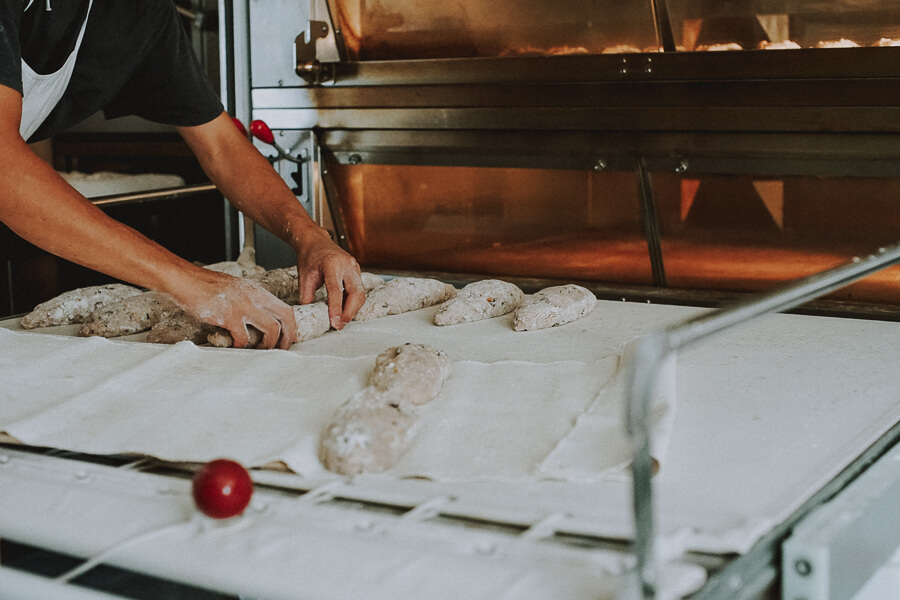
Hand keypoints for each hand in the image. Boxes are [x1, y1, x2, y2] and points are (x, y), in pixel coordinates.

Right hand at [177, 270, 297, 348]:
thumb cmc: (207, 287)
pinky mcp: (229, 316)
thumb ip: (250, 301)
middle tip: (281, 350)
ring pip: (272, 329)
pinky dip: (242, 347)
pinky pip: (244, 338)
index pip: (286, 309)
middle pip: (286, 317)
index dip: (291, 326)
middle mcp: (255, 297)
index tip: (286, 339)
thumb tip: (259, 319)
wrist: (186, 281)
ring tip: (259, 351)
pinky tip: (235, 347)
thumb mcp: (236, 289)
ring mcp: (244, 306)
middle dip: (287, 337)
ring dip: (268, 345)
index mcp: (258, 291)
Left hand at [295, 228, 365, 329]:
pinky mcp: (357, 271)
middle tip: (340, 325)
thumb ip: (306, 298)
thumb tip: (309, 316)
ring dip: (352, 309)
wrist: (315, 241)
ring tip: (341, 320)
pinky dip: (352, 301)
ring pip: (361, 293)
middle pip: (356, 293)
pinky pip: (359, 290)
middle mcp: (348, 265)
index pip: (336, 290)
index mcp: (332, 264)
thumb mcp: (304, 278)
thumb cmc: (310, 257)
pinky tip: (344, 309)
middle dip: (350, 312)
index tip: (335, 323)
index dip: (336, 309)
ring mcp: (355, 267)